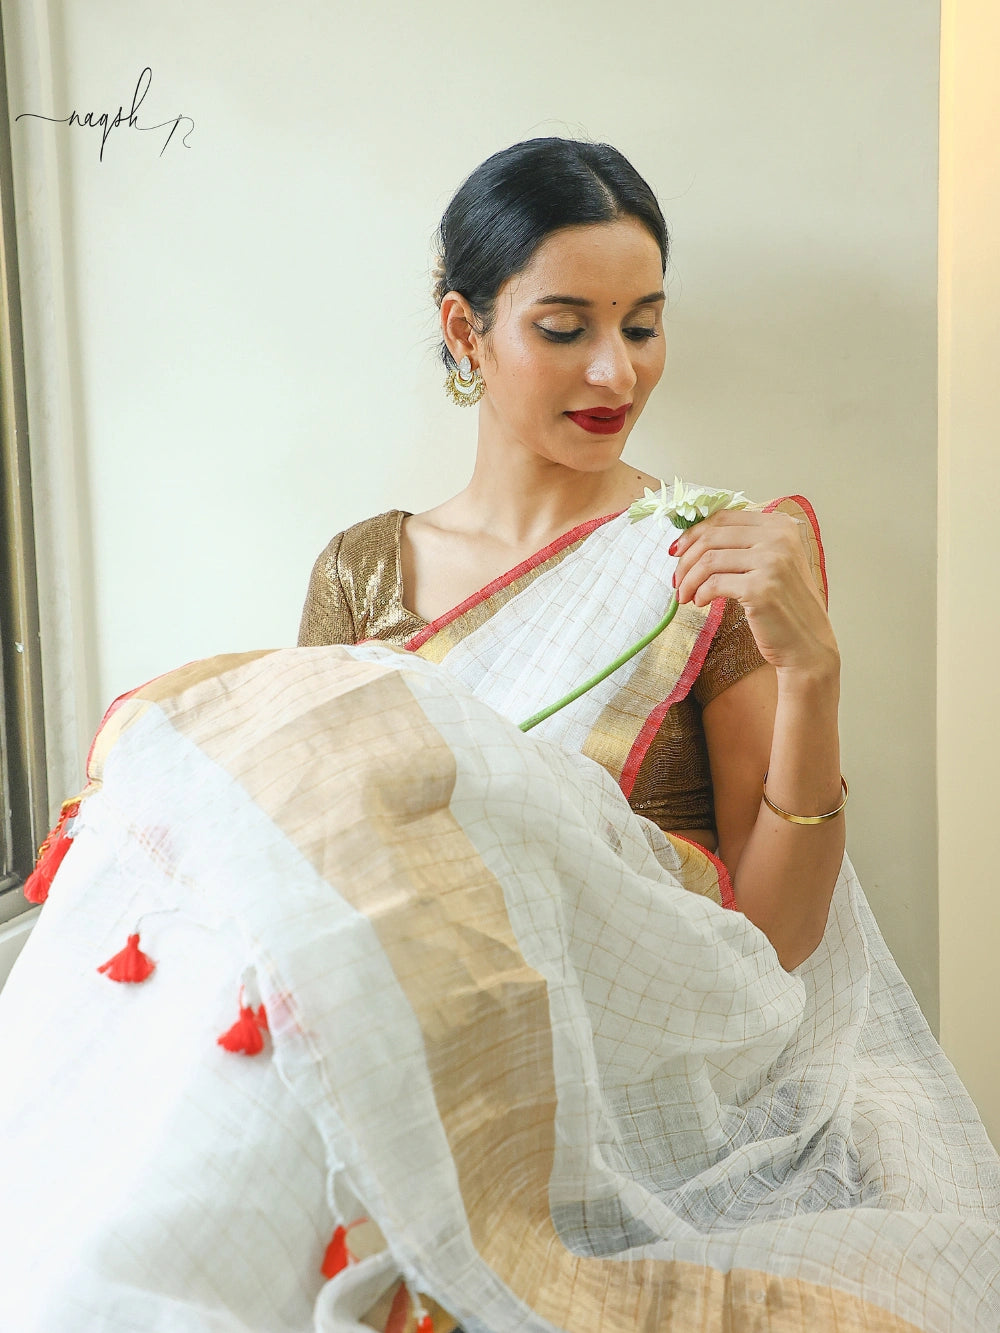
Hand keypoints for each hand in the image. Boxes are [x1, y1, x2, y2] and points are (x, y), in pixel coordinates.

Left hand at [669, 509, 839, 678]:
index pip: (724, 518)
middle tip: (676, 579)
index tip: (676, 551)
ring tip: (684, 596)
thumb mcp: (769, 563)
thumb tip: (691, 538)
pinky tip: (699, 603)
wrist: (806, 643)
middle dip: (685, 559)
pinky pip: (714, 583)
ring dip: (688, 580)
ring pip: (709, 560)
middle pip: (712, 537)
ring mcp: (772, 561)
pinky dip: (699, 593)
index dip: (694, 533)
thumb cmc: (783, 605)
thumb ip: (742, 545)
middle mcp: (779, 538)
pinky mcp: (761, 588)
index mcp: (780, 525)